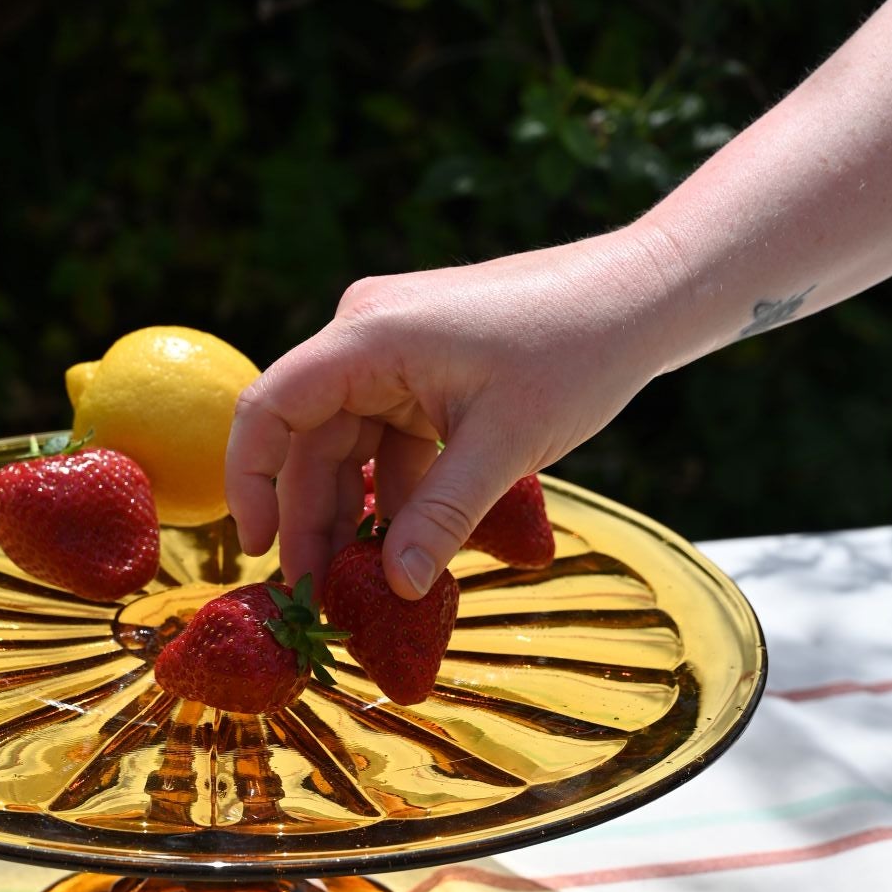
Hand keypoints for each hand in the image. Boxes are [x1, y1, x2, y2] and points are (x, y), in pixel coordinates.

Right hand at [225, 230, 678, 599]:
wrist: (640, 295)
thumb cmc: (576, 351)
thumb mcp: (504, 448)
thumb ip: (441, 519)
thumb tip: (397, 591)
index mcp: (367, 336)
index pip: (269, 407)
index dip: (250, 483)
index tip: (261, 551)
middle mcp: (366, 334)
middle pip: (308, 437)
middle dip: (311, 518)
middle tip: (317, 596)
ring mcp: (394, 348)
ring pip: (348, 442)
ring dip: (353, 510)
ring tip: (359, 583)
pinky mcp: (425, 366)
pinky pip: (387, 435)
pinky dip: (393, 487)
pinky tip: (407, 542)